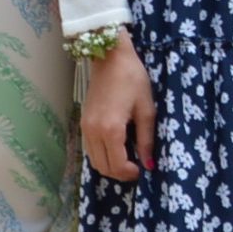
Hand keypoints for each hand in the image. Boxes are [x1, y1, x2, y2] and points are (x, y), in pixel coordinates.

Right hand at [79, 38, 155, 179]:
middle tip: (136, 168)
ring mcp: (85, 127)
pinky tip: (116, 148)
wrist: (110, 57)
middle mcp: (94, 132)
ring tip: (127, 160)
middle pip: (103, 167)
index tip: (143, 169)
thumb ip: (146, 139)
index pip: (117, 165)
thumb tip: (149, 164)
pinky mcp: (83, 122)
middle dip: (120, 173)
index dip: (130, 173)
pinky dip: (102, 155)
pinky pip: (90, 149)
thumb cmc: (132, 79)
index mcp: (111, 129)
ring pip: (94, 160)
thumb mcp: (146, 109)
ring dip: (109, 166)